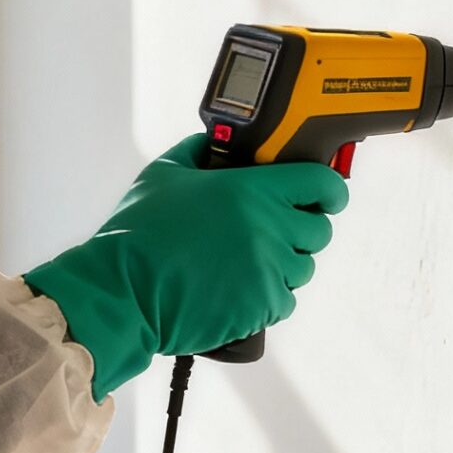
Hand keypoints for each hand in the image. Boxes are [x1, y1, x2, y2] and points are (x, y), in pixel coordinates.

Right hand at [24, 134, 349, 398]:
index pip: (322, 182)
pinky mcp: (261, 307)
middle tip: (274, 231)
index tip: (328, 194)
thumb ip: (198, 152)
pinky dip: (269, 297)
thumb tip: (217, 144)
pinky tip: (240, 289)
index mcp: (251, 190)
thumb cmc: (138, 234)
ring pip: (303, 268)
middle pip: (319, 229)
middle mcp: (267, 228)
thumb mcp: (164, 175)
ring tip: (248, 263)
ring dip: (285, 264)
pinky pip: (286, 301)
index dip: (330, 188)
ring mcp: (267, 270)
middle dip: (303, 228)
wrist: (122, 292)